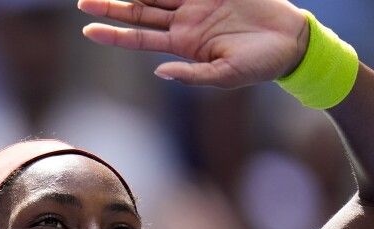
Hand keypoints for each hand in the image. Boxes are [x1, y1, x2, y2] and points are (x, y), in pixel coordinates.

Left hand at [78, 0, 309, 87]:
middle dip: (111, 6)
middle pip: (139, 11)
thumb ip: (192, 76)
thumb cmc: (260, 65)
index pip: (139, 39)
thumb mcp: (225, 77)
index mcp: (184, 45)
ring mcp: (197, 2)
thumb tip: (160, 72)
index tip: (87, 31)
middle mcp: (184, 21)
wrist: (291, 40)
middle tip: (82, 1)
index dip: (113, 35)